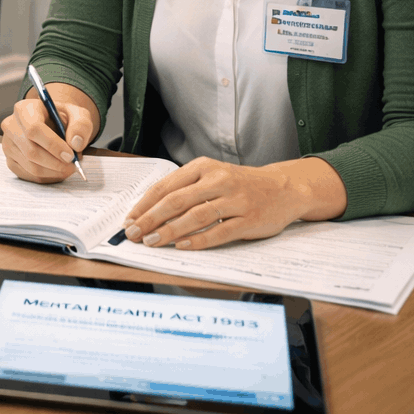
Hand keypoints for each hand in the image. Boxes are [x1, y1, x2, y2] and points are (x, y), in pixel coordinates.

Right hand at [0, 82, 95, 182]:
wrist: (52, 124)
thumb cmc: (62, 118)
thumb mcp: (77, 114)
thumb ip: (81, 125)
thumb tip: (76, 143)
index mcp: (24, 109)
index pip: (33, 129)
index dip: (53, 145)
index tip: (70, 155)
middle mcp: (11, 126)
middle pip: (31, 151)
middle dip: (56, 163)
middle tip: (73, 166)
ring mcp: (8, 145)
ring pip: (31, 166)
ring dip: (54, 172)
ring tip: (68, 166)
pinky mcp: (10, 161)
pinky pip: (30, 176)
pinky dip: (48, 177)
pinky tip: (57, 170)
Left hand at [121, 156, 347, 249]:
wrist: (284, 187)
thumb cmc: (241, 184)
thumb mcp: (211, 176)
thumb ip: (184, 188)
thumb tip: (148, 210)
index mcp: (203, 167)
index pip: (166, 186)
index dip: (144, 205)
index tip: (129, 220)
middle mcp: (218, 180)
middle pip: (176, 201)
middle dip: (150, 219)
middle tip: (134, 234)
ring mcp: (235, 200)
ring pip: (195, 216)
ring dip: (170, 231)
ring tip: (152, 242)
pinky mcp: (250, 219)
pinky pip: (220, 231)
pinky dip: (199, 239)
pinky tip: (182, 246)